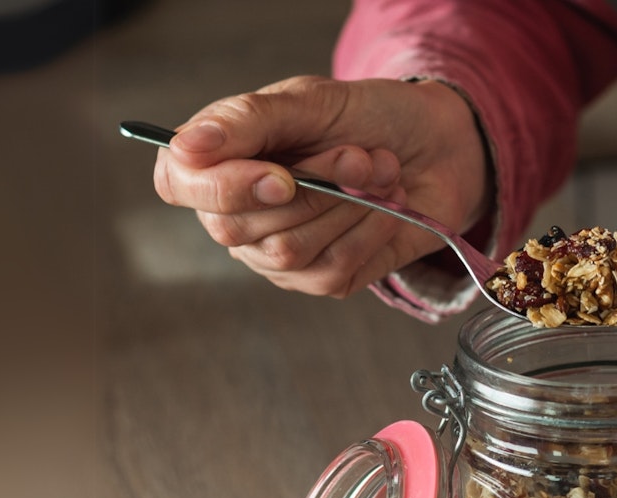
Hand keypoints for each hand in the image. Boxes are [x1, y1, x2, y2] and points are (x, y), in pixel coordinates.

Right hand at [152, 76, 489, 296]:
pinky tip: (388, 203)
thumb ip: (247, 119)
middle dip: (314, 186)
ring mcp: (277, 254)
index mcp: (220, 159)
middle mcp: (239, 212)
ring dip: (349, 206)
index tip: (282, 175)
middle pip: (238, 226)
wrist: (438, 145)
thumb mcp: (311, 100)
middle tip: (359, 153)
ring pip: (290, 252)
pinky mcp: (323, 278)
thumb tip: (187, 145)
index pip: (179, 184)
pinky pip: (333, 270)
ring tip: (381, 171)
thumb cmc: (368, 117)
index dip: (223, 187)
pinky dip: (370, 231)